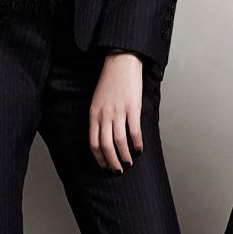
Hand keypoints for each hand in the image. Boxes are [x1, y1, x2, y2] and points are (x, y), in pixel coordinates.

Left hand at [89, 52, 143, 171]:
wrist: (121, 62)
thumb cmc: (110, 81)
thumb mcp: (97, 101)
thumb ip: (99, 118)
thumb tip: (104, 137)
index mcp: (94, 114)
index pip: (93, 143)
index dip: (99, 158)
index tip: (104, 167)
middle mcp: (104, 115)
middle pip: (106, 146)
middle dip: (112, 162)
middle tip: (117, 171)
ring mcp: (118, 112)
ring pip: (120, 142)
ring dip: (124, 156)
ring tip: (128, 163)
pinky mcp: (132, 108)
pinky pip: (134, 131)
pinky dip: (137, 143)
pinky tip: (139, 149)